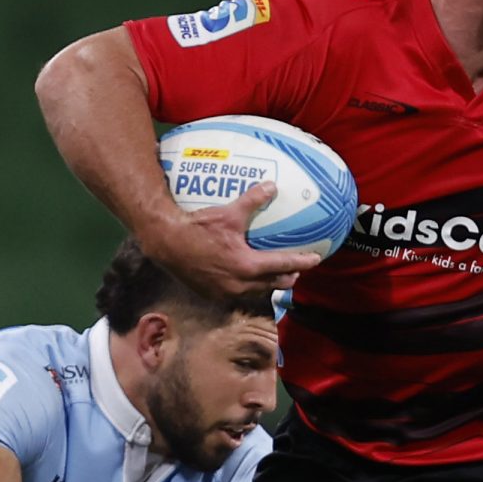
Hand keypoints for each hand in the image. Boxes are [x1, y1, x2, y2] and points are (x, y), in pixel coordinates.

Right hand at [142, 184, 322, 299]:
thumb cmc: (197, 227)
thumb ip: (252, 201)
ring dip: (269, 283)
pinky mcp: (212, 295)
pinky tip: (247, 279)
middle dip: (288, 276)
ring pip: (257, 292)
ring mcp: (225, 293)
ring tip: (275, 274)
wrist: (165, 243)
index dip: (303, 261)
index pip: (284, 265)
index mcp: (247, 266)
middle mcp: (240, 284)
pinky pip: (238, 294)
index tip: (317, 259)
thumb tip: (272, 186)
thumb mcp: (228, 213)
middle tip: (296, 268)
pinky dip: (248, 287)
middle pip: (274, 284)